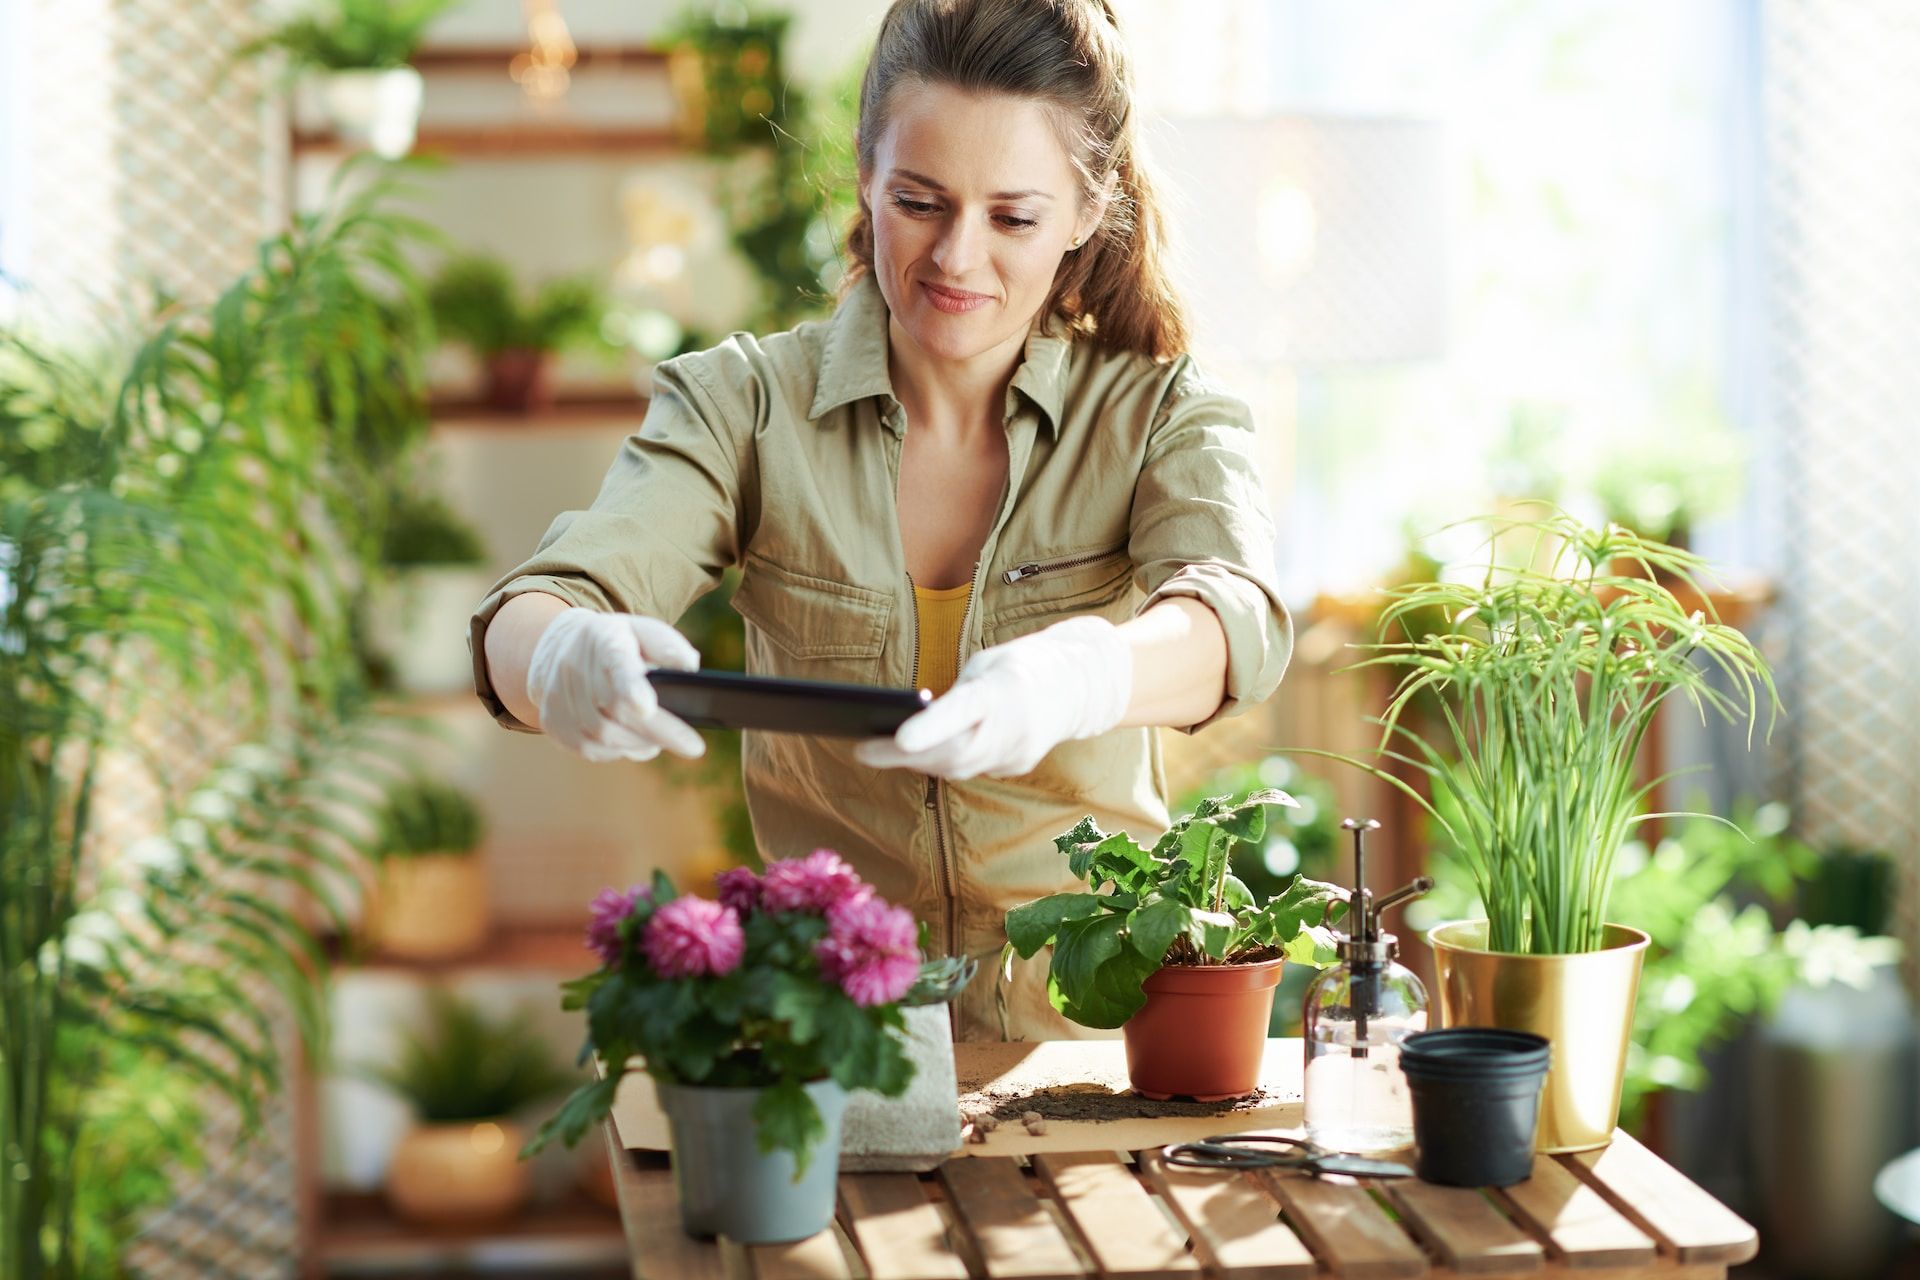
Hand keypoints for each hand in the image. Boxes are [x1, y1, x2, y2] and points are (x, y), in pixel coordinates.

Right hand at [526, 608, 705, 762]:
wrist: (563, 647)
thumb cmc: (619, 642)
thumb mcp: (644, 631)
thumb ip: (668, 646)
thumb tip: (690, 667)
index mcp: (605, 640)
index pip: (617, 664)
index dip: (630, 687)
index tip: (647, 708)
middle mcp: (575, 667)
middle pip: (617, 709)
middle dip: (658, 731)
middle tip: (693, 747)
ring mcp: (559, 696)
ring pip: (603, 734)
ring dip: (638, 743)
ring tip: (662, 741)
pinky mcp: (552, 721)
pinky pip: (588, 748)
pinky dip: (616, 751)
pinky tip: (633, 743)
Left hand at [856, 615, 1132, 779]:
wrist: (1077, 686)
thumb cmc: (1021, 666)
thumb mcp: (989, 664)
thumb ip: (958, 694)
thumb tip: (917, 722)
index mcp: (1006, 689)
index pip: (965, 711)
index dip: (932, 727)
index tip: (897, 737)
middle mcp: (1015, 726)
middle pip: (955, 751)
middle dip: (905, 754)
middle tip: (863, 747)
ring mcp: (1018, 752)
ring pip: (959, 766)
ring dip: (917, 760)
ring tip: (875, 750)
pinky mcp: (1016, 765)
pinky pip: (970, 768)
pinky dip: (940, 761)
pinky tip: (912, 755)